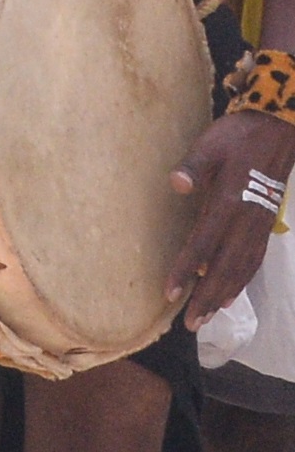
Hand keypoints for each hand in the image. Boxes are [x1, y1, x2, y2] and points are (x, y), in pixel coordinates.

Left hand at [168, 110, 294, 327]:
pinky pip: (255, 258)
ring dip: (224, 294)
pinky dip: (243, 279)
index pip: (203, 243)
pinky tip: (231, 295)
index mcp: (229, 201)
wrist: (281, 127)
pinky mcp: (266, 222)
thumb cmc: (241, 133)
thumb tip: (178, 183)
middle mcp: (246, 219)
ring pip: (242, 267)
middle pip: (225, 266)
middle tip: (190, 325)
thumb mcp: (213, 141)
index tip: (170, 294)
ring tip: (207, 318)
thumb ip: (195, 165)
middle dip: (207, 296)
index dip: (185, 269)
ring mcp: (259, 223)